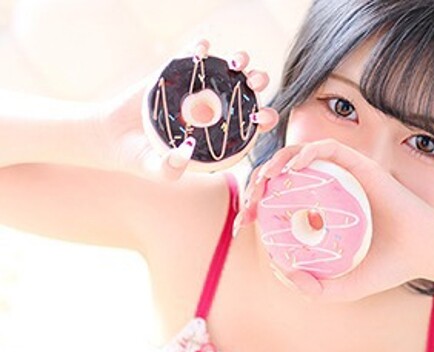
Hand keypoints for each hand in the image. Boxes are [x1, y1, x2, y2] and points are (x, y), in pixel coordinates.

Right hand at [97, 40, 278, 180]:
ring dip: (237, 63)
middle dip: (256, 85)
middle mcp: (211, 111)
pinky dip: (200, 49)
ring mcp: (195, 90)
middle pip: (243, 94)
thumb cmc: (141, 158)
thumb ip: (172, 167)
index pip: (249, 127)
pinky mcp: (176, 72)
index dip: (263, 119)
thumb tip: (185, 152)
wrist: (113, 136)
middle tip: (258, 81)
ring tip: (238, 62)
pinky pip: (193, 56)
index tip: (267, 117)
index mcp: (217, 136)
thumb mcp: (158, 170)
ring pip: (224, 72)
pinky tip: (204, 48)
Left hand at [239, 139, 433, 301]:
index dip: (258, 206)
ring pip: (301, 156)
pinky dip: (306, 154)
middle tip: (250, 206)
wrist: (424, 253)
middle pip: (284, 177)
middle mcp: (331, 190)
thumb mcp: (343, 288)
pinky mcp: (361, 165)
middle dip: (259, 185)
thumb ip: (314, 288)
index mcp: (324, 214)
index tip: (246, 223)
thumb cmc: (388, 268)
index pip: (282, 202)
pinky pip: (329, 150)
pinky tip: (291, 171)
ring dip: (276, 163)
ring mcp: (345, 176)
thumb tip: (280, 272)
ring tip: (264, 184)